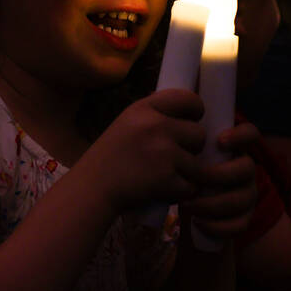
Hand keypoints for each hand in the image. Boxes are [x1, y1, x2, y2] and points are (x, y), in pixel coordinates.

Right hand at [81, 88, 204, 212]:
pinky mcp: (166, 179)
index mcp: (144, 108)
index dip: (195, 111)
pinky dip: (180, 193)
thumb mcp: (127, 123)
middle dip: (191, 148)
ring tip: (164, 176)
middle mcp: (156, 126)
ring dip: (186, 174)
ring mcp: (163, 153)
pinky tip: (162, 190)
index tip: (191, 122)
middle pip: (199, 134)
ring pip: (198, 164)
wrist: (91, 188)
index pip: (188, 98)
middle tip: (172, 158)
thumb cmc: (110, 157)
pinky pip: (191, 186)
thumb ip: (156, 116)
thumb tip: (191, 114)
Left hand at [178, 123, 259, 239]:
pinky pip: (240, 224)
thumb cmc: (181, 171)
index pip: (250, 133)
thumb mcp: (182, 152)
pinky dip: (217, 226)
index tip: (219, 141)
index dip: (240, 135)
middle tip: (192, 181)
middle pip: (248, 168)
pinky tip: (198, 222)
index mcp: (234, 149)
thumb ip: (181, 135)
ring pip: (243, 199)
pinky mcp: (243, 219)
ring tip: (186, 205)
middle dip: (220, 175)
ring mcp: (247, 194)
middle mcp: (245, 169)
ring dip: (213, 204)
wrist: (186, 208)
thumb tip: (168, 120)